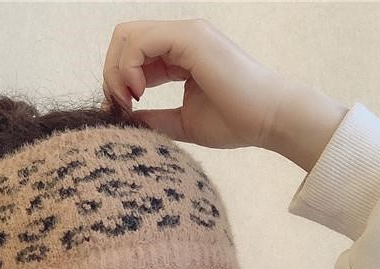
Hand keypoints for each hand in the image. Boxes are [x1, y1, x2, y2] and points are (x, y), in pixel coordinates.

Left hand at [102, 18, 348, 169]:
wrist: (269, 120)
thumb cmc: (235, 123)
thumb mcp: (181, 122)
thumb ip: (152, 118)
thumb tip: (123, 121)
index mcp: (180, 54)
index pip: (132, 54)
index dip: (117, 81)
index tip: (121, 112)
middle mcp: (182, 38)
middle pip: (124, 38)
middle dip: (111, 73)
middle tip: (121, 106)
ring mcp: (187, 34)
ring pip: (128, 36)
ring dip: (117, 71)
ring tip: (130, 101)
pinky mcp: (191, 38)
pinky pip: (142, 40)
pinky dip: (129, 66)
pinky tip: (138, 93)